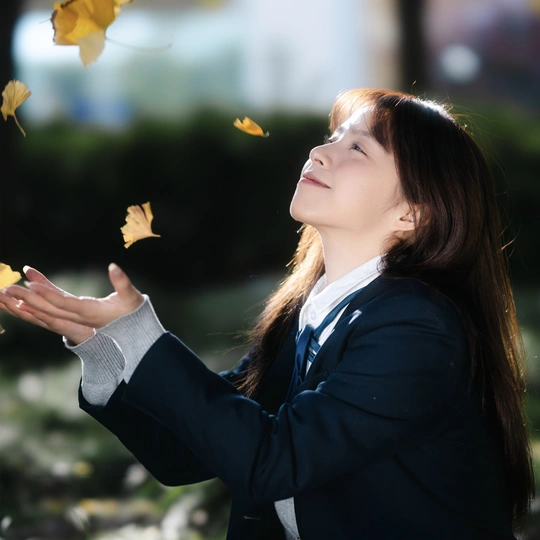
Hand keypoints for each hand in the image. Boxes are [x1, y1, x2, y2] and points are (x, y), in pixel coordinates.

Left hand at [1, 263, 143, 335]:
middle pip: (48, 309)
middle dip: (27, 299)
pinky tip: (19, 301)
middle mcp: (78, 318)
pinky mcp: (71, 317)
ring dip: (24, 304)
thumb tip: (113, 266)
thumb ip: (122, 282)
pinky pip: (47, 313)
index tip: (31, 284)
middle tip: (8, 288)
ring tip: (5, 293)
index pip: (64, 303)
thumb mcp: (131, 296)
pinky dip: (32, 307)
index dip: (47, 294)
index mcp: (90, 312)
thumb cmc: (132, 313)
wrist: (132, 332)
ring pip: (44, 313)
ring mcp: (73, 319)